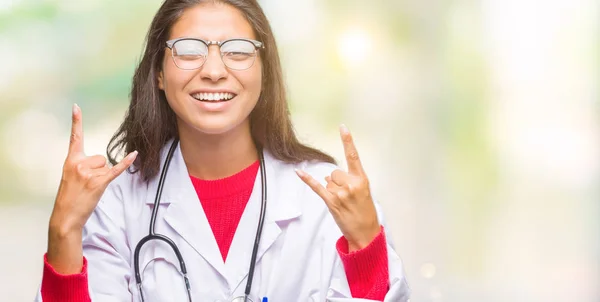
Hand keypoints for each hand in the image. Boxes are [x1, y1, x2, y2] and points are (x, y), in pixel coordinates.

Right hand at [47, 104, 136, 273]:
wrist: (66, 216)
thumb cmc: (70, 197)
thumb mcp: (70, 177)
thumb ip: (83, 166)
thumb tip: (101, 163)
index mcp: (71, 160)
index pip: (75, 138)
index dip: (76, 122)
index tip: (76, 106)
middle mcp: (79, 164)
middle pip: (101, 157)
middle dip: (98, 170)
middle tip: (86, 184)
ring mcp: (89, 173)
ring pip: (106, 166)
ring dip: (103, 177)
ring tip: (90, 188)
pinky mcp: (99, 182)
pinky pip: (116, 170)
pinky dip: (126, 163)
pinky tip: (134, 154)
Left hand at [296, 125, 379, 251]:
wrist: (365, 233)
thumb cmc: (366, 213)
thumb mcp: (364, 193)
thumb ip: (349, 181)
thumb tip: (328, 176)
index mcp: (362, 180)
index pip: (353, 156)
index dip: (348, 141)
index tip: (343, 128)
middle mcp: (351, 184)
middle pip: (335, 172)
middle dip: (337, 181)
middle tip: (346, 196)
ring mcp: (341, 193)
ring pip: (328, 181)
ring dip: (331, 189)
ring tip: (342, 202)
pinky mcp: (331, 202)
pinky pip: (317, 187)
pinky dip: (307, 179)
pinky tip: (298, 172)